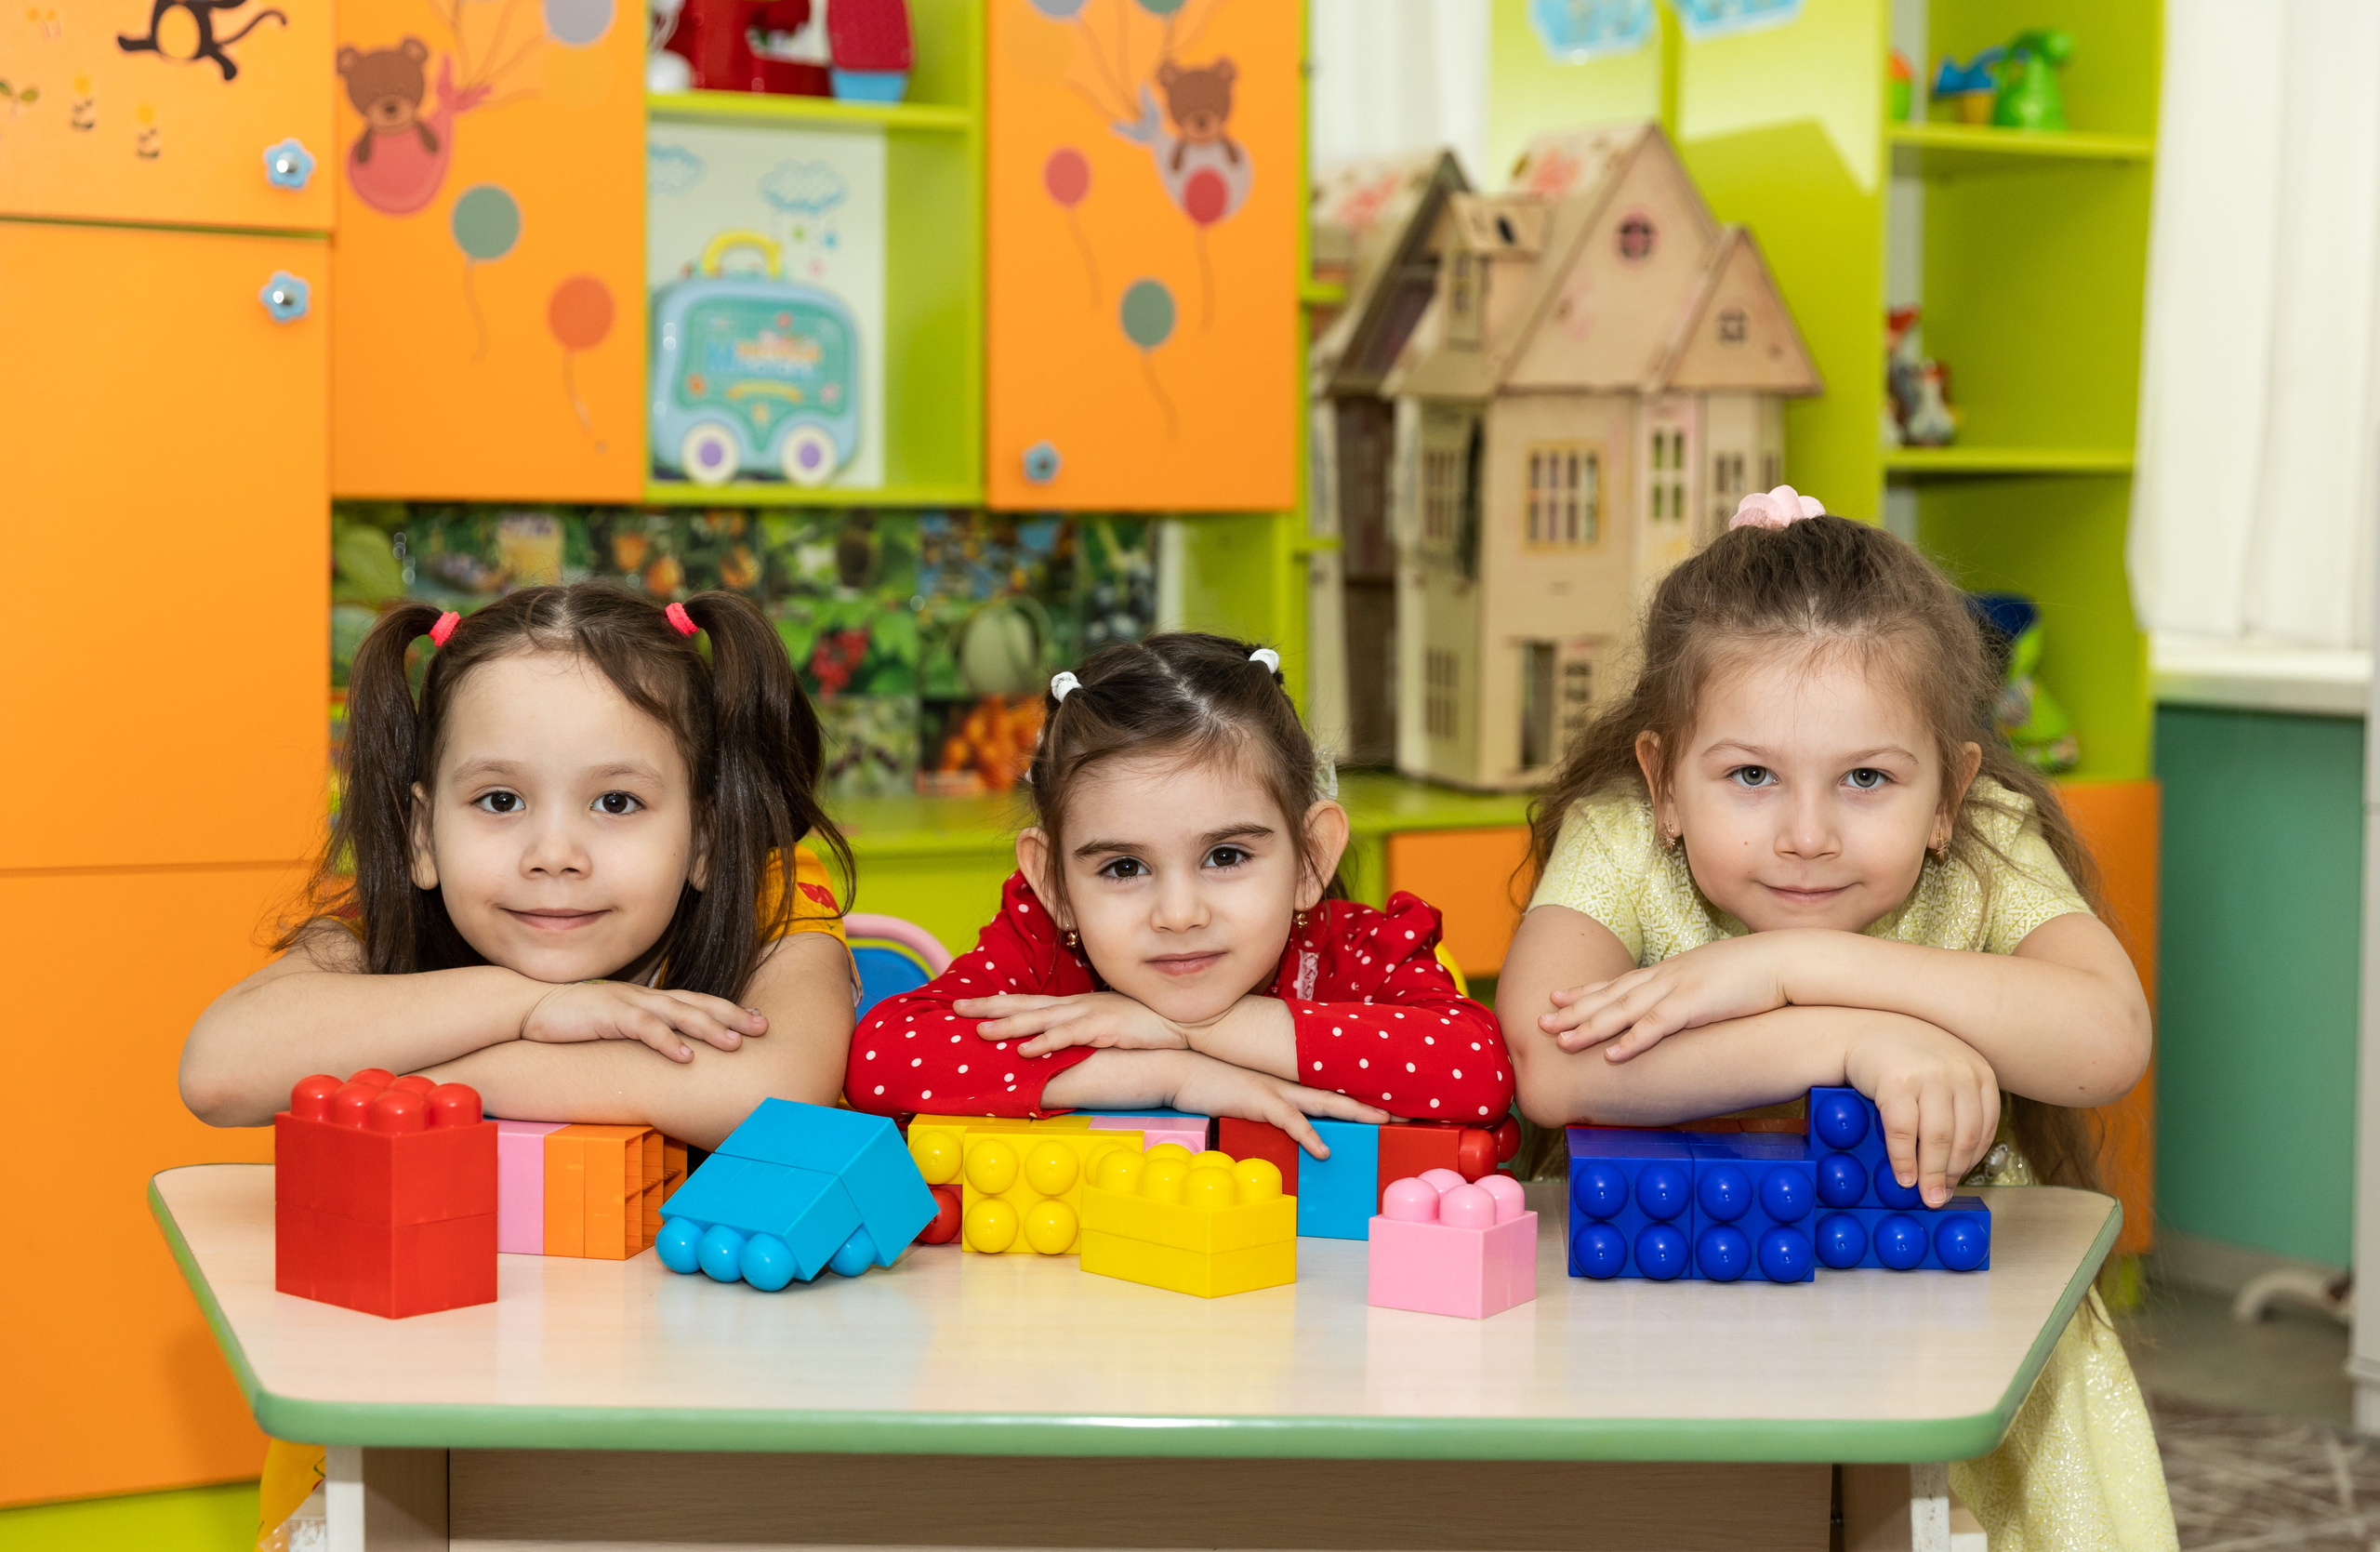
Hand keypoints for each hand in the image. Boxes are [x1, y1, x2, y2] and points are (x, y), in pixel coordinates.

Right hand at [520, 981, 765, 1063]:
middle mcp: (645, 997)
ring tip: (735, 1043)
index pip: (698, 1001)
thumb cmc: (574, 1018)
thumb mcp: (615, 1024)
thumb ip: (640, 1031)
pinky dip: (667, 1042)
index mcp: (649, 999)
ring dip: (709, 1028)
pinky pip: (644, 1028)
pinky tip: (686, 1056)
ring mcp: (629, 1003)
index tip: (757, 1019)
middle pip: (698, 1004)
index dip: (729, 1009)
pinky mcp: (609, 1014)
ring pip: (678, 1014)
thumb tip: (664, 1049)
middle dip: (733, 1015)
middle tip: (763, 1027)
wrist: (530, 1004)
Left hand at [957, 992, 1189, 1057]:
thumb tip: (1056, 1043)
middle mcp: (1075, 1005)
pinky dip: (1046, 1042)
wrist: (1181, 1020)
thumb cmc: (1143, 1024)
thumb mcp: (1104, 1025)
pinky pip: (1069, 1036)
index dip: (995, 1003)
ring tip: (981, 1033)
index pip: (1027, 1001)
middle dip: (989, 1008)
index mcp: (1073, 1005)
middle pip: (1024, 1004)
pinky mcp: (1103, 1027)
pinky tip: (1026, 1050)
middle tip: (957, 1009)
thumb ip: (1080, 1031)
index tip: (965, 1005)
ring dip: (1009, 1026)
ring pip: (1041, 1019)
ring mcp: (1088, 1014)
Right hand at [1169, 1052, 1389, 1158]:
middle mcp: (1288, 1082)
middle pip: (1340, 1093)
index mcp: (1287, 1081)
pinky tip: (1324, 1150)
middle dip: (1374, 1103)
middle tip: (1406, 1112)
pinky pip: (1290, 1120)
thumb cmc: (1209, 1081)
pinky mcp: (1258, 1100)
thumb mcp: (1244, 1092)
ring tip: (1385, 1123)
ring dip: (1356, 1113)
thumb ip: (1266, 1101)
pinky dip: (1308, 1136)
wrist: (1180, 1066)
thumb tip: (1283, 1115)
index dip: (1360, 1098)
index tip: (1388, 1106)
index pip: (1330, 1089)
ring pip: (1325, 1102)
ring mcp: (1275, 1090)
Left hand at [1539, 935, 1796, 1060]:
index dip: (1585, 991)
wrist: (1787, 960)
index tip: (1557, 997)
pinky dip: (1633, 1040)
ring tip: (1561, 1040)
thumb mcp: (1715, 981)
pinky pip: (1657, 1026)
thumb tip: (1686, 1007)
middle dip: (1573, 1010)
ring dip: (1590, 1026)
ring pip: (1623, 1011)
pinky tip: (1612, 1054)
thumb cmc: (1758, 973)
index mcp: (1671, 972)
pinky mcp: (1696, 1005)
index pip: (1618, 983)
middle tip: (1540, 1021)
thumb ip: (1694, 993)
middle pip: (1610, 996)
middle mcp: (1667, 977)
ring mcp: (1678, 989)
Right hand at [1841, 1016, 2001, 1207]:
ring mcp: (1929, 1074)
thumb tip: (1955, 1165)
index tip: (1956, 1181)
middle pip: (1963, 1137)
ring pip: (1937, 1138)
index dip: (1970, 1162)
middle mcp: (1959, 1071)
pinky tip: (1903, 1176)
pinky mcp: (1897, 1081)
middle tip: (1939, 1197)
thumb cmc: (1904, 1061)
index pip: (1984, 1128)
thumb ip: (1957, 1108)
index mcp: (1979, 1072)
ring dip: (1930, 1173)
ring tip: (1924, 1194)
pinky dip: (1903, 1160)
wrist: (1861, 1033)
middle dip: (1950, 1175)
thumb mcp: (1944, 1075)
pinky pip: (1903, 1132)